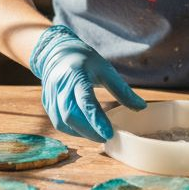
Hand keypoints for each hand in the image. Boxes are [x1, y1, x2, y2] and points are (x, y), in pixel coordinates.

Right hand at [30, 25, 145, 141]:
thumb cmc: (85, 61)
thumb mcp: (106, 70)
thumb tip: (141, 108)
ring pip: (62, 122)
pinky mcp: (46, 103)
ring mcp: (50, 95)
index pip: (85, 102)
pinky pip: (57, 121)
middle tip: (106, 137)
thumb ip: (122, 90)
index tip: (109, 134)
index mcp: (76, 75)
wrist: (58, 52)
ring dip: (80, 132)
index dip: (96, 120)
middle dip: (88, 130)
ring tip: (97, 134)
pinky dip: (71, 129)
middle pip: (70, 115)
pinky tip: (84, 130)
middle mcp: (60, 86)